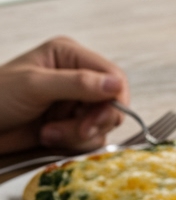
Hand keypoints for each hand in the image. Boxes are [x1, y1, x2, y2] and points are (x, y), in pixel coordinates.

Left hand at [0, 37, 128, 153]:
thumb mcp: (35, 85)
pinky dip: (72, 142)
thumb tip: (116, 84)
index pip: (113, 75)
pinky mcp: (69, 125)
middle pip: (112, 103)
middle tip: (79, 130)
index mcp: (69, 56)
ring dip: (79, 134)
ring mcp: (74, 103)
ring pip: (102, 123)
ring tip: (49, 133)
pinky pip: (90, 138)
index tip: (101, 117)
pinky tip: (47, 137)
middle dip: (95, 120)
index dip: (114, 98)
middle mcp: (78, 78)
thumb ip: (78, 83)